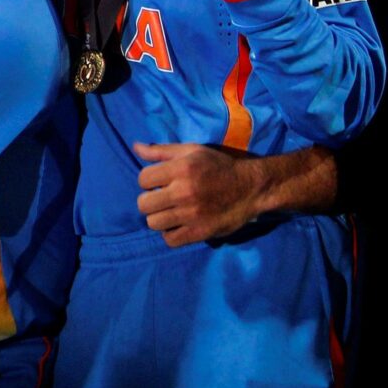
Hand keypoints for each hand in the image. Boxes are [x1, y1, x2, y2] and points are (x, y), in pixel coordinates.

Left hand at [134, 142, 263, 246]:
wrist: (251, 187)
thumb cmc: (219, 166)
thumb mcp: (192, 151)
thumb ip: (161, 151)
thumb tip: (136, 147)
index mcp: (181, 169)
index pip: (142, 179)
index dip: (148, 180)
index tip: (158, 182)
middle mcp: (184, 192)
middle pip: (143, 204)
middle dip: (150, 200)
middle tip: (162, 199)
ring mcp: (192, 215)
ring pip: (153, 223)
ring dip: (159, 218)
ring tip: (170, 212)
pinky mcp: (201, 232)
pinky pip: (170, 240)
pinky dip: (171, 234)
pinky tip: (178, 225)